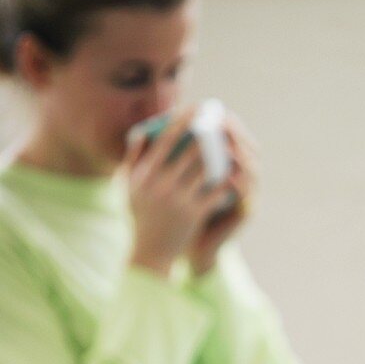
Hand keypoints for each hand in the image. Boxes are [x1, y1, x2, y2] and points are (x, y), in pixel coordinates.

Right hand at [125, 107, 230, 277]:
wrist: (151, 254)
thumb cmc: (141, 218)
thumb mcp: (130, 188)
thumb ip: (134, 159)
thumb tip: (142, 132)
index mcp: (144, 175)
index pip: (165, 140)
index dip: (182, 122)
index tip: (195, 109)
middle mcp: (160, 185)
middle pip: (190, 151)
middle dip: (209, 136)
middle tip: (222, 123)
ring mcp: (178, 200)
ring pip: (206, 169)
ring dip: (221, 156)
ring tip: (231, 146)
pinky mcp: (193, 214)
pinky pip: (215, 191)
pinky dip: (225, 182)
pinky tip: (234, 175)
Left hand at [186, 113, 258, 277]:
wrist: (191, 245)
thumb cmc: (181, 211)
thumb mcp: (177, 181)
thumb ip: (172, 158)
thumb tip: (149, 129)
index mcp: (229, 167)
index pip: (236, 137)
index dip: (229, 122)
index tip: (213, 109)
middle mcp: (243, 179)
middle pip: (250, 148)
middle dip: (238, 134)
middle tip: (223, 122)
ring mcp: (248, 196)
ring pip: (253, 170)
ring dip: (241, 155)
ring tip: (226, 144)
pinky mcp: (246, 213)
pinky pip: (248, 195)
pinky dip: (240, 182)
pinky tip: (229, 173)